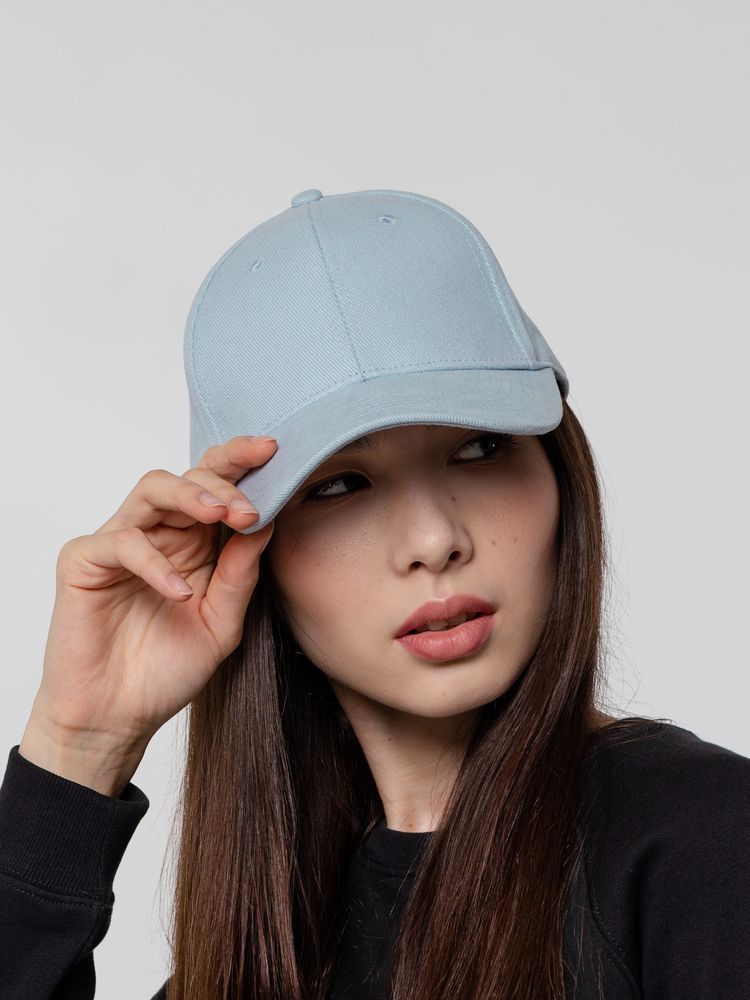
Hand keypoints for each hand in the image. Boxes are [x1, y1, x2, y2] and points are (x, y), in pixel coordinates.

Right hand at [25, 436, 277, 751]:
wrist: (119, 718)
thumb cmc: (168, 669)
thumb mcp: (222, 623)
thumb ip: (241, 575)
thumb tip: (266, 523)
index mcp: (194, 542)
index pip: (217, 487)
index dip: (241, 464)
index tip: (274, 451)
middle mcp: (159, 533)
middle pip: (188, 476)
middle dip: (224, 479)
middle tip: (250, 504)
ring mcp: (120, 543)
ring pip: (153, 488)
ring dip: (191, 495)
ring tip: (222, 515)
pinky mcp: (84, 561)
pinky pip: (122, 542)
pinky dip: (155, 562)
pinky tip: (180, 591)